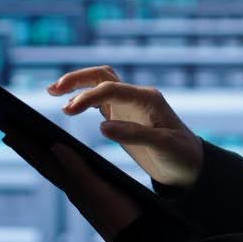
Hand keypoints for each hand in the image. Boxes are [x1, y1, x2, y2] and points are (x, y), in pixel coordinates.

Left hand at [2, 133, 142, 241]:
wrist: (139, 233)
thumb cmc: (120, 214)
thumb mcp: (97, 191)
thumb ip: (77, 169)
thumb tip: (55, 146)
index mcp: (72, 185)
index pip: (43, 162)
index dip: (26, 146)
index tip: (8, 131)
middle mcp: (73, 188)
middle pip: (45, 164)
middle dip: (28, 148)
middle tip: (10, 132)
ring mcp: (83, 192)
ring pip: (56, 169)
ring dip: (41, 155)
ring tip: (30, 142)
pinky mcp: (95, 193)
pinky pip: (70, 173)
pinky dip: (62, 162)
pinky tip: (64, 158)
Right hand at [48, 65, 204, 188]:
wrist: (189, 165)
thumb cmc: (180, 154)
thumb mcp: (162, 145)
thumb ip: (134, 134)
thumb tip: (102, 127)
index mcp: (147, 98)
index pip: (112, 88)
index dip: (88, 96)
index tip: (68, 110)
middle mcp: (137, 96)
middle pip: (103, 76)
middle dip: (78, 79)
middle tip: (53, 90)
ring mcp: (129, 105)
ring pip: (100, 84)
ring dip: (78, 84)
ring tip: (53, 91)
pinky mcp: (123, 116)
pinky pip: (100, 100)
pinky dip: (83, 98)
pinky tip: (68, 105)